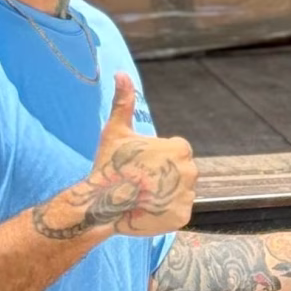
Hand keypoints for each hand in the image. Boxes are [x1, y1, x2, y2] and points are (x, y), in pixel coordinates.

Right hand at [81, 71, 196, 237]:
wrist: (101, 203)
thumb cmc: (109, 165)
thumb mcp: (116, 131)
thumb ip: (123, 102)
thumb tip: (121, 73)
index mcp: (180, 149)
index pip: (176, 154)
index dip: (156, 160)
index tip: (140, 166)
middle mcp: (190, 171)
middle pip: (180, 174)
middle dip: (163, 178)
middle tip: (140, 183)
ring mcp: (187, 195)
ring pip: (179, 193)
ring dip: (165, 196)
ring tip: (142, 197)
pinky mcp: (182, 216)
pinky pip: (177, 212)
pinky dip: (165, 213)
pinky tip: (147, 209)